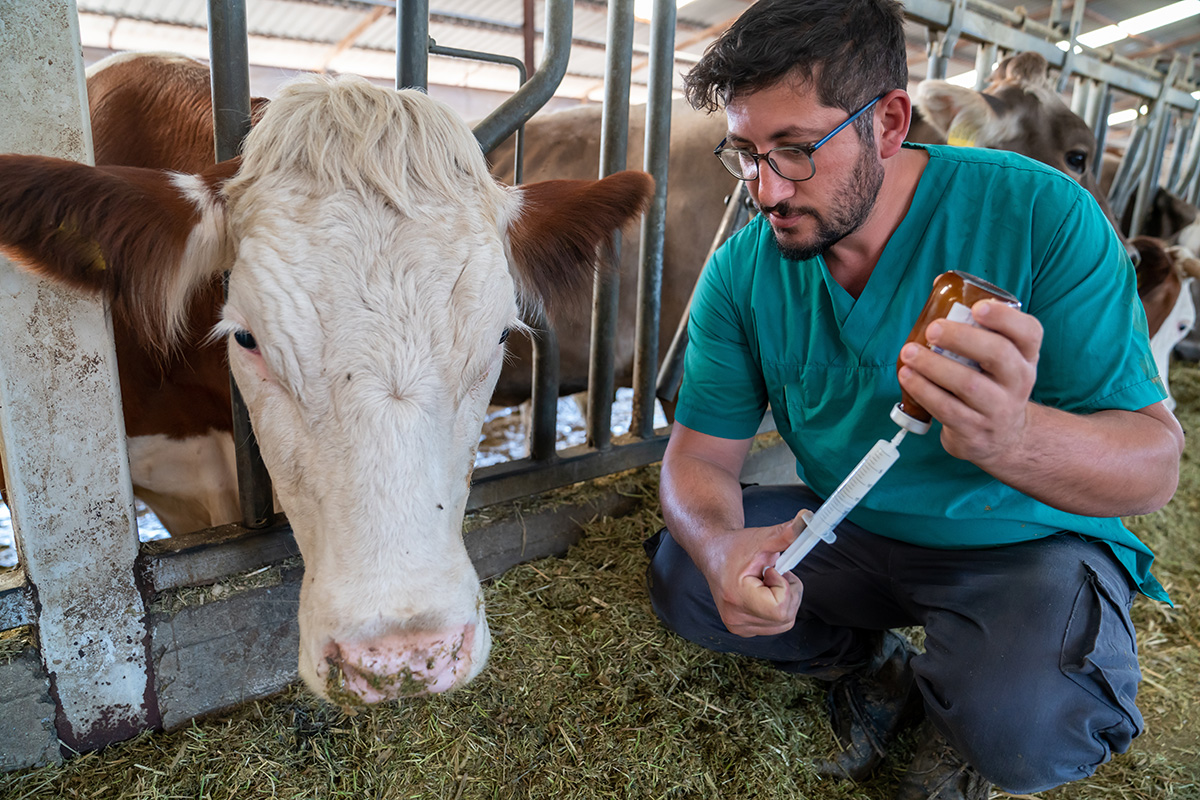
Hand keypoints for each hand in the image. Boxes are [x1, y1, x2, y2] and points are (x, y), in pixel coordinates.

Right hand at [705, 513, 803, 637]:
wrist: (713, 553)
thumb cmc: (735, 546)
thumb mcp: (762, 539)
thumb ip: (786, 533)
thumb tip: (807, 518)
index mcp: (737, 598)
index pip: (780, 607)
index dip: (783, 587)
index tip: (771, 570)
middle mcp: (735, 618)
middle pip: (786, 617)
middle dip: (788, 592)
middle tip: (772, 573)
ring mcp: (738, 627)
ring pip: (784, 623)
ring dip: (785, 601)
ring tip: (767, 582)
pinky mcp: (742, 630)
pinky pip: (776, 625)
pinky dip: (777, 609)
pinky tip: (763, 593)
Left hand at [897, 300, 1041, 466]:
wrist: (1002, 437)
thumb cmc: (990, 382)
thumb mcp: (995, 356)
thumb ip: (973, 323)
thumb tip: (940, 283)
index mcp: (1025, 356)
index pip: (1029, 332)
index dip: (1005, 317)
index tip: (977, 307)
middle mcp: (1018, 381)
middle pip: (998, 355)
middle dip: (962, 338)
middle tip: (933, 329)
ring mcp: (998, 409)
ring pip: (969, 385)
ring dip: (934, 366)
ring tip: (910, 353)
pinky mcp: (975, 430)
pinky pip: (947, 409)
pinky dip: (924, 390)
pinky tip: (907, 376)